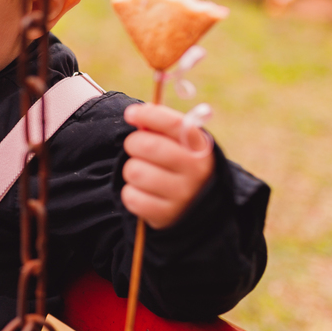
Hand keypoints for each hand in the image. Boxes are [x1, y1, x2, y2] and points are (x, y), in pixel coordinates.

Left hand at [120, 103, 214, 229]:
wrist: (196, 205)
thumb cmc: (180, 164)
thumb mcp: (180, 143)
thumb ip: (161, 126)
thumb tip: (135, 114)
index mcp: (200, 147)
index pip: (173, 123)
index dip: (148, 115)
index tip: (131, 113)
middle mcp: (196, 171)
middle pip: (147, 146)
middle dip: (133, 143)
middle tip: (136, 147)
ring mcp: (182, 195)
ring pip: (134, 171)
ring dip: (131, 170)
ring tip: (143, 173)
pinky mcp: (166, 216)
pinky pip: (131, 197)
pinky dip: (131, 193)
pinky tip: (144, 192)